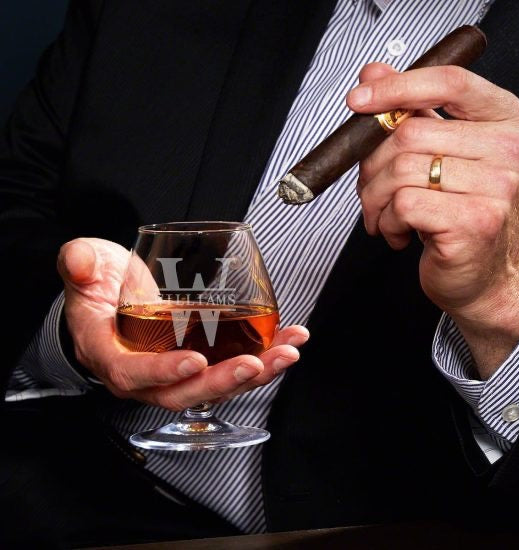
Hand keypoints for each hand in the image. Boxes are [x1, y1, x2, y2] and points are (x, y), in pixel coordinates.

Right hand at [57, 238, 307, 408]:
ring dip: (255, 373)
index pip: (132, 373)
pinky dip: (262, 356)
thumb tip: (80, 264)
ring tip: (288, 351)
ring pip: (214, 385)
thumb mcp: (85, 264)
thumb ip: (79, 262)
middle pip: (183, 392)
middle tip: (256, 363)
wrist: (114, 293)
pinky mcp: (198, 360)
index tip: (194, 361)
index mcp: (110, 353)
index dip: (161, 373)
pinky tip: (287, 341)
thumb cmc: (98, 282)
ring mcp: (174, 370)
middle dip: (222, 381)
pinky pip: (229, 366)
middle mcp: (144, 374)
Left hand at [347, 63, 518, 376]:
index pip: (448, 83)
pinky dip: (386, 222)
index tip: (358, 100)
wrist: (486, 276)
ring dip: (376, 199)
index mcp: (507, 120)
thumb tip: (372, 75)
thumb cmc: (461, 214)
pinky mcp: (474, 221)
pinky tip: (398, 232)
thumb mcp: (443, 156)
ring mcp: (497, 187)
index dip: (395, 87)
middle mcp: (510, 149)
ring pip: (400, 171)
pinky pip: (403, 204)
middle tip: (371, 190)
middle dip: (372, 166)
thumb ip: (413, 112)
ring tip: (384, 216)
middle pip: (410, 133)